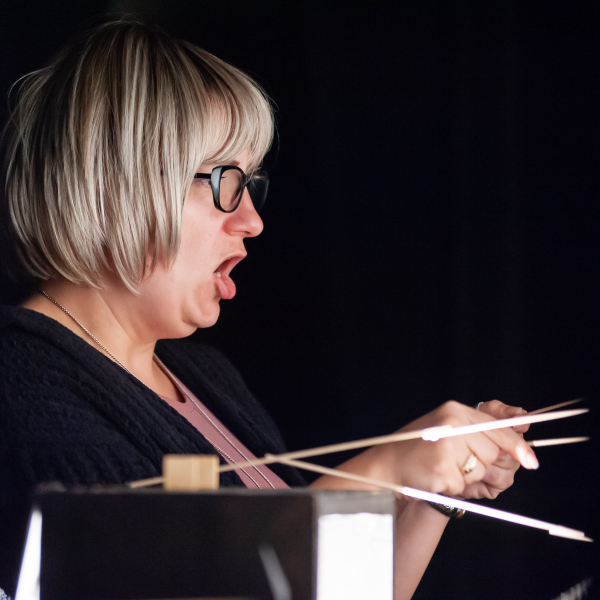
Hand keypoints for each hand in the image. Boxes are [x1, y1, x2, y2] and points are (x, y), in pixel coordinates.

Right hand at [364, 400, 537, 498]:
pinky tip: (435, 476)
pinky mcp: (441, 469)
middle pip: (493, 452)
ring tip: (442, 466)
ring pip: (480, 470)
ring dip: (466, 476)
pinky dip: (452, 487)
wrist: (386, 464)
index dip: (516, 445)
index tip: (531, 460)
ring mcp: (446, 447)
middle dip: (481, 463)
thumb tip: (524, 426)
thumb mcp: (448, 428)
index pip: (496, 427)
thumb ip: (481, 427)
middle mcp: (451, 424)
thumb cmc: (419, 448)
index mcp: (454, 411)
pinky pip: (463, 486)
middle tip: (457, 461)